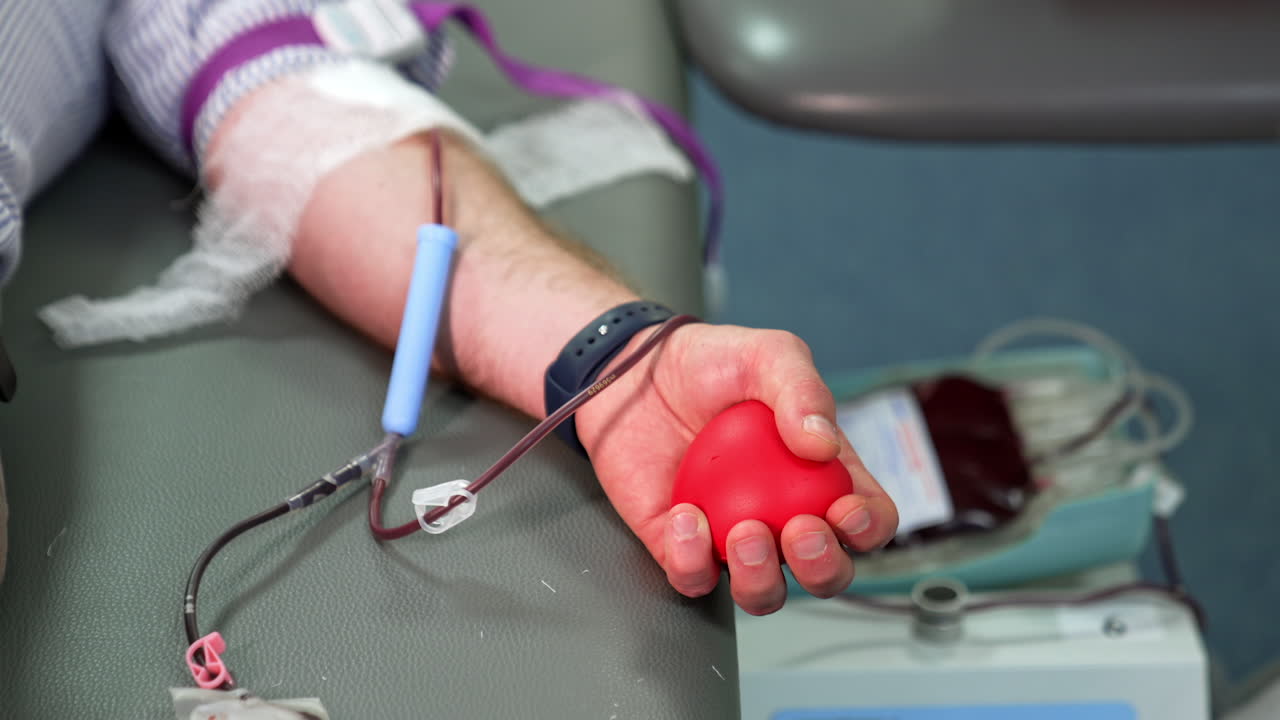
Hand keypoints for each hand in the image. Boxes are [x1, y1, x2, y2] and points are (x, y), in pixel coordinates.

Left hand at [574, 322, 898, 614]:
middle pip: (825, 573)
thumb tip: (823, 444)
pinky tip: (686, 516)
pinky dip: (692, 560)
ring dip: (761, 578)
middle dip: (822, 567)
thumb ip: (803, 391)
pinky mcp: (681, 546)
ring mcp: (731, 537)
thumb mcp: (768, 355)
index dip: (868, 529)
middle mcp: (783, 516)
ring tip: (744, 531)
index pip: (866, 522)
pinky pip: (695, 578)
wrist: (635, 371)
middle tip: (800, 530)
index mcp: (819, 476)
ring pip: (763, 593)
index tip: (845, 510)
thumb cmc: (710, 363)